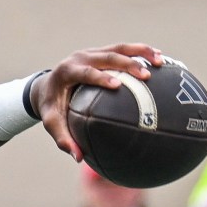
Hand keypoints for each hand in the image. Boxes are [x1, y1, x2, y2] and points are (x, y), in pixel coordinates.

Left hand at [30, 43, 163, 160]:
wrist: (46, 87)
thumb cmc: (52, 107)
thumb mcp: (52, 123)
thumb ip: (62, 139)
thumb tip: (78, 158)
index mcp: (67, 72)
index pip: (86, 72)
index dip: (100, 77)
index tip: (117, 85)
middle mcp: (80, 58)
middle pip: (107, 57)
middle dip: (127, 64)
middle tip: (147, 76)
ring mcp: (92, 52)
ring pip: (118, 48)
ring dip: (140, 53)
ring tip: (160, 62)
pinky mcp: (101, 52)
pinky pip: (123, 49)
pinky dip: (141, 52)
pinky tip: (159, 58)